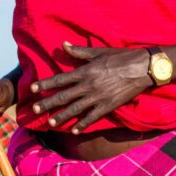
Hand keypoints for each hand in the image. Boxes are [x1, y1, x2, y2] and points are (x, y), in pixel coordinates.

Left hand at [30, 42, 151, 133]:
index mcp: (85, 71)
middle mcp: (88, 86)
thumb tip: (63, 44)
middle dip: (48, 104)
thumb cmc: (120, 57)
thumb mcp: (98, 52)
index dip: (45, 84)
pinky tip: (75, 131)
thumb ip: (79, 51)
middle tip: (35, 110)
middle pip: (64, 97)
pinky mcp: (108, 106)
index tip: (32, 89)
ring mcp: (98, 97)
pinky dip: (83, 125)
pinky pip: (92, 117)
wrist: (142, 68)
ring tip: (51, 123)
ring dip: (62, 117)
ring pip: (75, 109)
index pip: (60, 79)